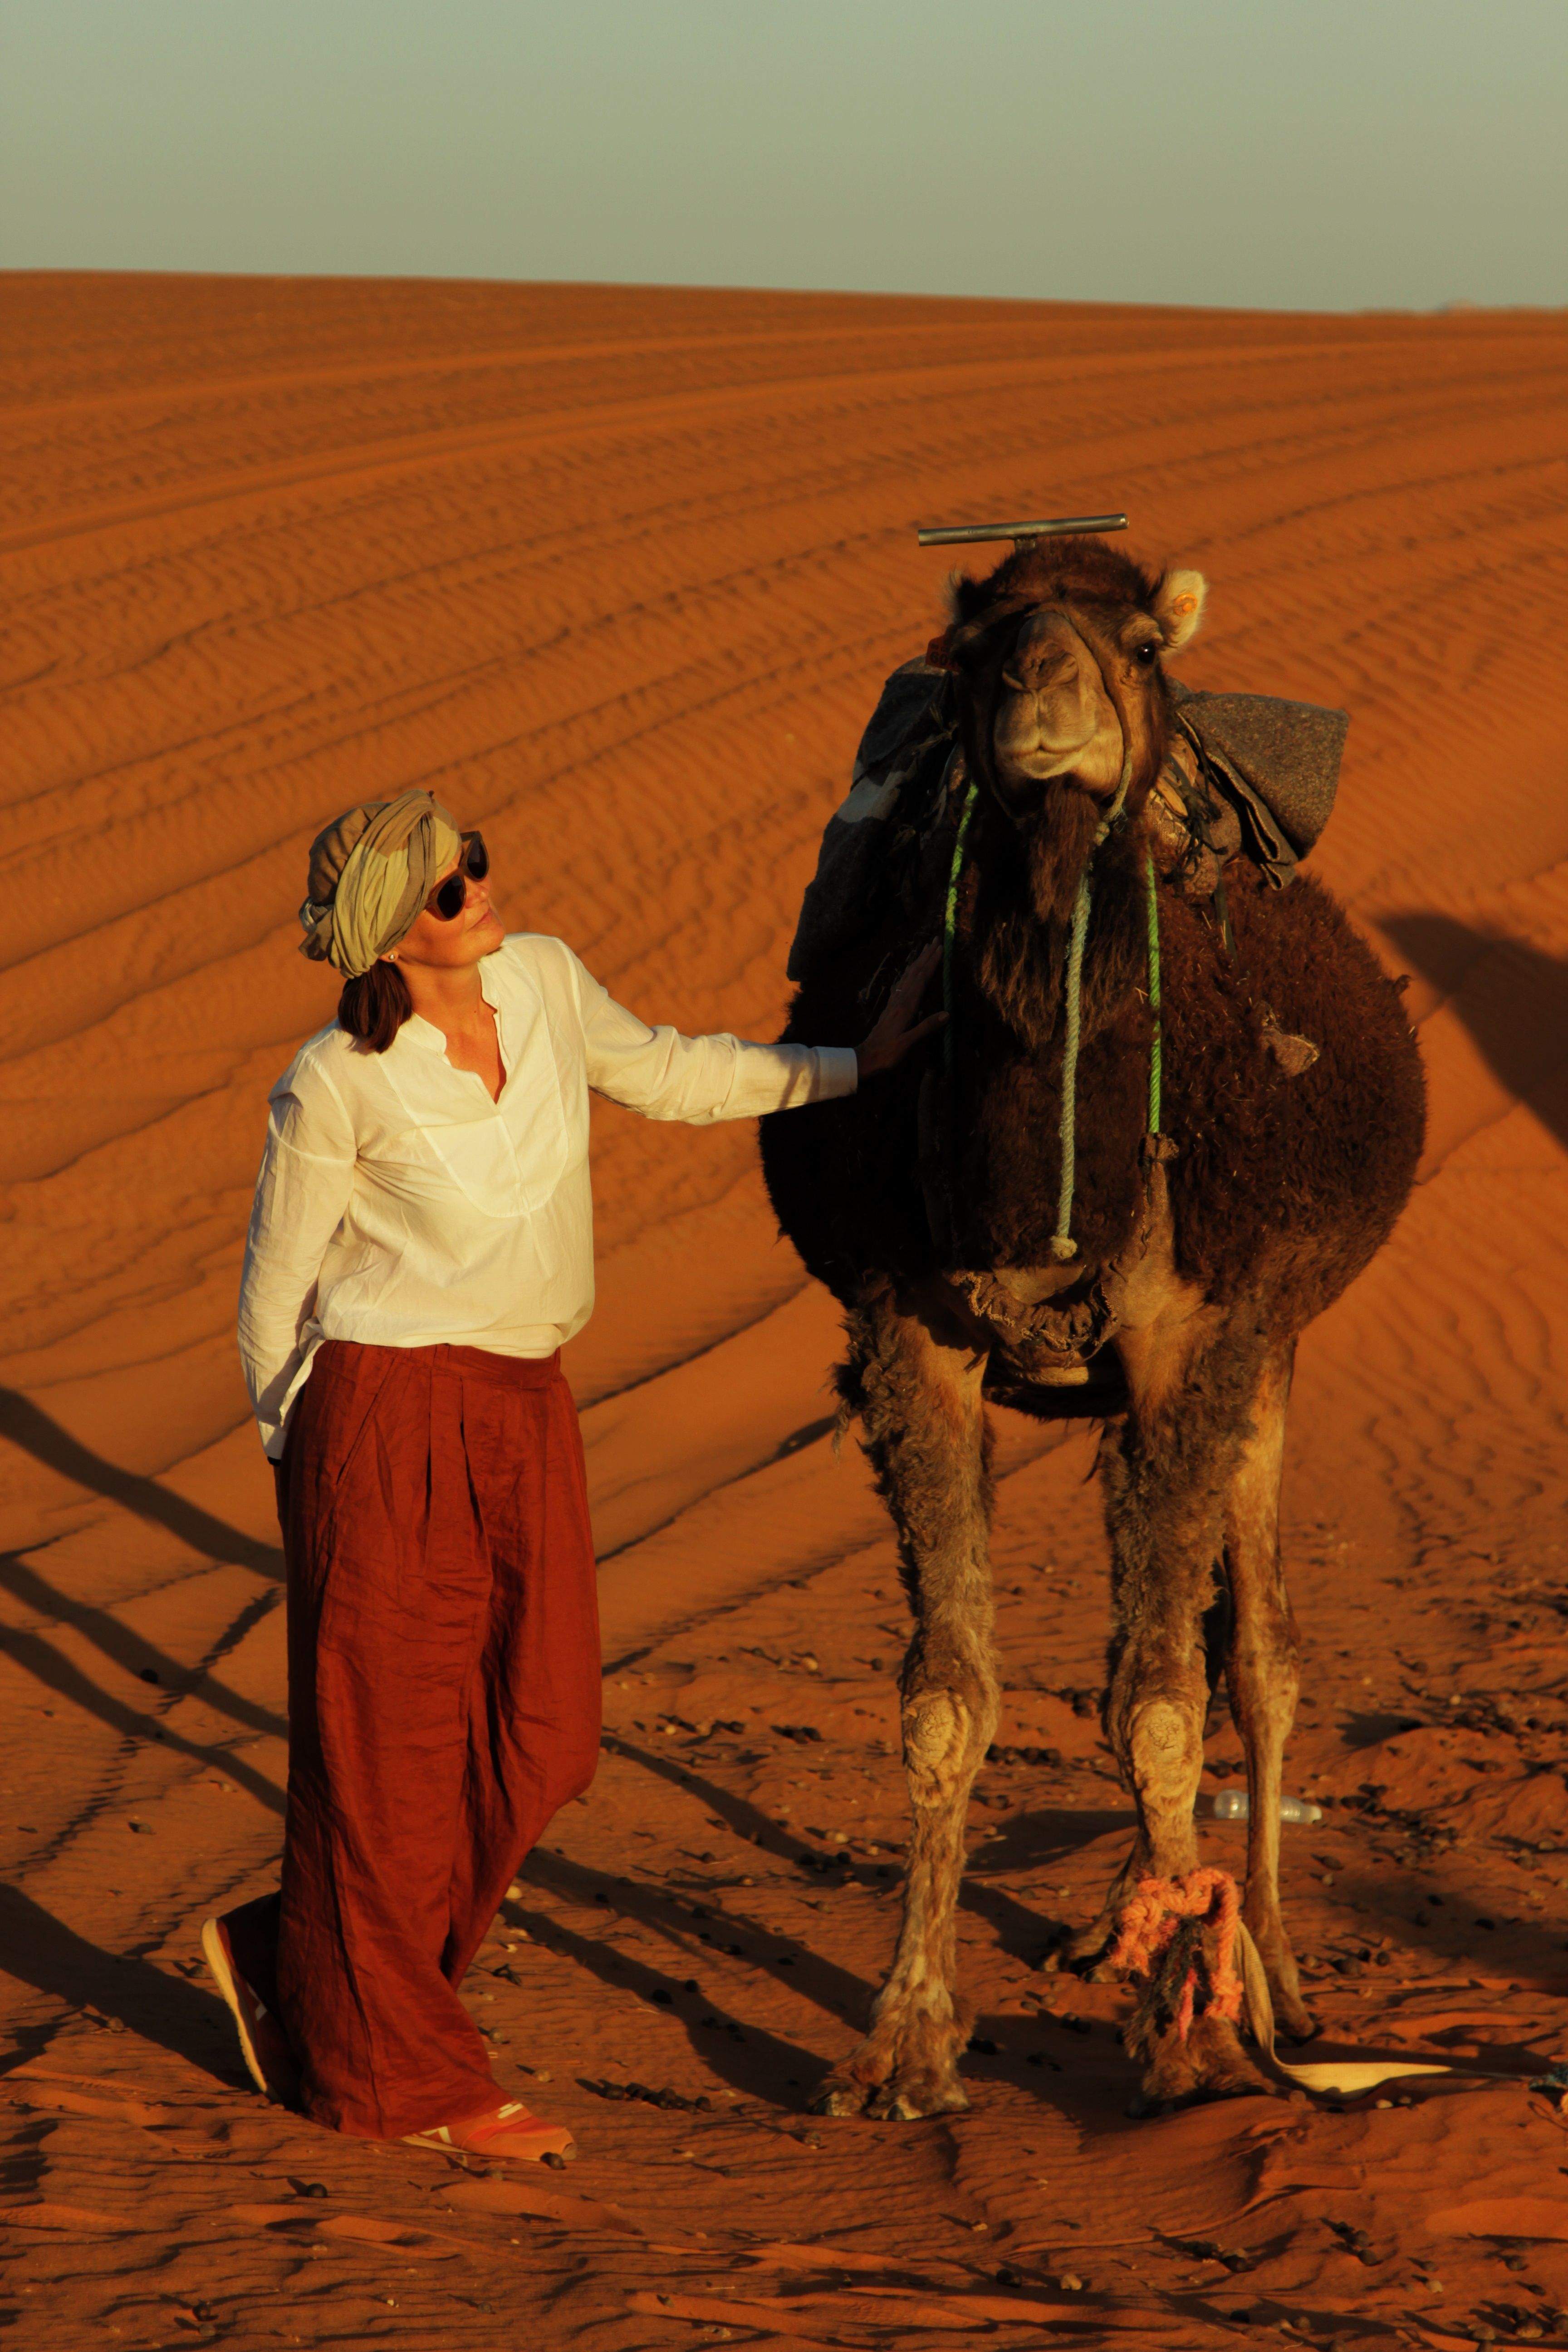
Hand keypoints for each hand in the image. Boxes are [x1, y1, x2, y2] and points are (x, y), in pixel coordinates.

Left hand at [855, 939, 946, 1081]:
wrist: (866, 1057)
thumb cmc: (887, 1053)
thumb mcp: (907, 1042)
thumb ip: (926, 1027)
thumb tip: (947, 1014)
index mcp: (906, 1006)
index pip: (921, 979)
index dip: (932, 963)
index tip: (941, 948)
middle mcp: (900, 1000)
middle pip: (915, 972)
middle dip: (926, 955)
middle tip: (935, 939)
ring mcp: (894, 1003)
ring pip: (908, 976)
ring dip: (918, 961)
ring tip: (925, 949)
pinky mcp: (891, 1008)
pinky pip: (902, 984)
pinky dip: (909, 974)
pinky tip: (910, 972)